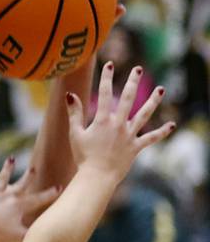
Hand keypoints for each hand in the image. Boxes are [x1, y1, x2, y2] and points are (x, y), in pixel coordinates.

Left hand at [0, 157, 59, 241]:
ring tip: (11, 159)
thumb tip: (47, 233)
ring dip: (8, 168)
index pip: (38, 199)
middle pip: (21, 184)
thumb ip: (32, 234)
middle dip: (29, 176)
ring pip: (3, 178)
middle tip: (34, 168)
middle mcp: (9, 197)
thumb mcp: (19, 237)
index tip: (59, 187)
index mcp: (20, 206)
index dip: (50, 194)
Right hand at [66, 62, 173, 180]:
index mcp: (102, 121)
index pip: (104, 94)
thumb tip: (70, 95)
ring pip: (144, 115)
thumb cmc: (83, 156)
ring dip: (153, 101)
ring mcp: (129, 135)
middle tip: (138, 69)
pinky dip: (162, 132)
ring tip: (161, 89)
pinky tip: (172, 125)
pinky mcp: (136, 147)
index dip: (106, 78)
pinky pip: (151, 138)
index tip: (109, 65)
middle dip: (132, 82)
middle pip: (127, 99)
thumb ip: (74, 113)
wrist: (97, 176)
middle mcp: (118, 125)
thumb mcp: (75, 133)